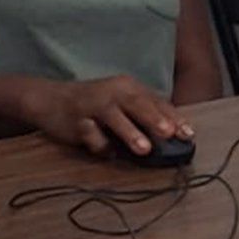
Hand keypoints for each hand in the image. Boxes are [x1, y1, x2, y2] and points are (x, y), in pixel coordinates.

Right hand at [20, 75, 193, 155]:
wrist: (50, 99)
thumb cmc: (95, 105)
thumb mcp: (122, 104)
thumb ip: (144, 116)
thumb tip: (174, 136)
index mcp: (129, 87)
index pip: (156, 102)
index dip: (173, 118)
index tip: (188, 134)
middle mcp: (113, 92)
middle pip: (137, 104)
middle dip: (154, 119)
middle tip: (170, 134)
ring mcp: (93, 104)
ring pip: (114, 117)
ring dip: (130, 133)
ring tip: (145, 149)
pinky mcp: (76, 119)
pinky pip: (90, 134)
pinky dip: (99, 144)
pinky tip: (106, 151)